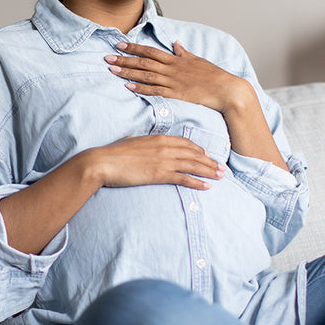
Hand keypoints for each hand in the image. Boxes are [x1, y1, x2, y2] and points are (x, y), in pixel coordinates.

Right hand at [84, 135, 223, 190]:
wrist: (103, 162)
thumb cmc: (113, 153)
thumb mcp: (130, 141)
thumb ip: (140, 142)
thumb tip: (138, 142)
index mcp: (158, 138)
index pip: (185, 142)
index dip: (198, 149)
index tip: (207, 154)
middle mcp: (165, 147)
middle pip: (194, 154)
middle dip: (210, 161)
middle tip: (221, 167)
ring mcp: (164, 160)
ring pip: (193, 165)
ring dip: (209, 171)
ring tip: (220, 176)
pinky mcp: (160, 174)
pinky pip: (184, 178)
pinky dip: (197, 182)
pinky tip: (207, 186)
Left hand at [105, 41, 253, 114]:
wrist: (227, 90)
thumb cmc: (214, 76)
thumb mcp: (198, 60)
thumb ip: (183, 52)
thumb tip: (175, 43)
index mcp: (176, 59)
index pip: (151, 51)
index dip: (134, 48)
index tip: (120, 44)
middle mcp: (172, 69)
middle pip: (144, 62)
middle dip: (124, 59)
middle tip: (107, 57)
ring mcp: (174, 81)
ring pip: (146, 75)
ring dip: (128, 72)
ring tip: (112, 70)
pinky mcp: (177, 94)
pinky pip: (155, 91)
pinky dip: (141, 88)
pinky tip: (128, 86)